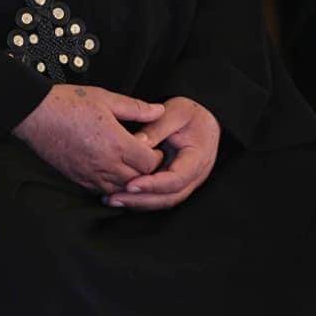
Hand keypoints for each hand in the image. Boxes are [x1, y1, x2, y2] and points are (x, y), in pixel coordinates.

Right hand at [13, 85, 164, 193]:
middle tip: (145, 156)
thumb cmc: (68, 103)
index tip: (154, 146)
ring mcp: (91, 174)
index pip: (150, 162)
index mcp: (117, 143)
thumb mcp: (106, 98)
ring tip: (129, 165)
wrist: (36, 114)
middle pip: (139, 179)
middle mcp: (106, 164)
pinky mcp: (78, 179)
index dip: (157, 155)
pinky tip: (110, 172)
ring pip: (121, 189)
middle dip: (146, 170)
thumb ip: (135, 107)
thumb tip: (158, 110)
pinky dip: (111, 185)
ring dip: (129, 180)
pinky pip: (101, 191)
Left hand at [104, 97, 219, 210]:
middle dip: (141, 200)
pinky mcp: (174, 184)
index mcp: (198, 159)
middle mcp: (194, 177)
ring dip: (138, 203)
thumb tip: (138, 142)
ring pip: (163, 201)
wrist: (203, 119)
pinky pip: (158, 196)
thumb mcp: (175, 112)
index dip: (153, 185)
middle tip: (115, 198)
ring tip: (113, 199)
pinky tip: (121, 196)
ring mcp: (185, 183)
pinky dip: (141, 198)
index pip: (176, 179)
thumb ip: (157, 127)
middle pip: (168, 197)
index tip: (130, 184)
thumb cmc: (190, 114)